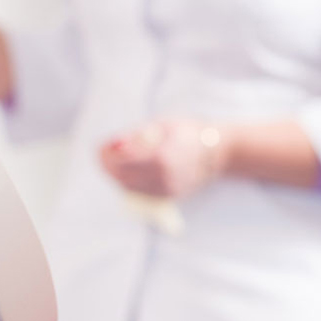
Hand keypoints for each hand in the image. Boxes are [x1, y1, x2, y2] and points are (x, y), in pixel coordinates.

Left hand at [99, 119, 228, 198]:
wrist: (217, 152)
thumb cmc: (189, 132)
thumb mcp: (162, 125)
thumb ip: (137, 136)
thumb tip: (114, 143)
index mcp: (163, 156)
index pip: (123, 159)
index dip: (108, 153)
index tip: (103, 144)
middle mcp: (164, 177)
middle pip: (123, 175)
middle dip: (108, 164)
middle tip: (104, 152)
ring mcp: (167, 189)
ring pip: (129, 186)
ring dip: (117, 173)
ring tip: (115, 159)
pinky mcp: (167, 195)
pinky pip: (140, 191)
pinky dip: (129, 180)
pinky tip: (129, 169)